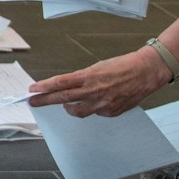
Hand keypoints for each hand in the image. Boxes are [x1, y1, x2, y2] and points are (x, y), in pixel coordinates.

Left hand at [28, 49, 169, 116]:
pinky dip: (92, 108)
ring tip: (66, 104)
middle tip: (32, 102)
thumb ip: (83, 79)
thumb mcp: (98, 67)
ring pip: (76, 111)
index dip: (44, 87)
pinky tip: (99, 100)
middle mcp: (94, 91)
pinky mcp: (111, 112)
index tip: (32, 90)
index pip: (60, 83)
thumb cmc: (123, 65)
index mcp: (89, 76)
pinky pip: (95, 113)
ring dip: (68, 108)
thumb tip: (68, 89)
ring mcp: (102, 104)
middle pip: (62, 98)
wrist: (147, 71)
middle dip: (44, 100)